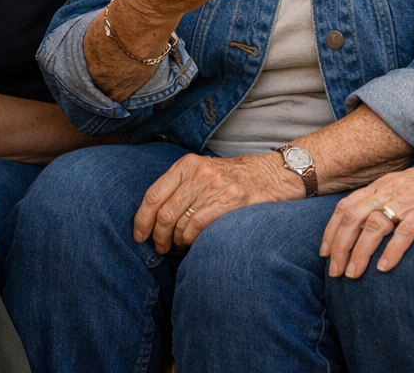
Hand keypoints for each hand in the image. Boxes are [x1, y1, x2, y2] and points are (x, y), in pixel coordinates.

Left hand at [132, 152, 297, 253]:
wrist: (274, 175)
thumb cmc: (235, 179)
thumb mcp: (204, 172)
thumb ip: (180, 188)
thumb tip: (152, 218)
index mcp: (188, 164)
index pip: (153, 195)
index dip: (142, 220)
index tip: (139, 235)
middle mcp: (200, 173)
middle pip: (164, 213)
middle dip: (158, 236)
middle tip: (160, 248)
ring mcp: (216, 185)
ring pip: (179, 222)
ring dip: (175, 241)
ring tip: (179, 246)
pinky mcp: (232, 200)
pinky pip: (198, 227)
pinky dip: (191, 241)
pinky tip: (193, 243)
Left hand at [320, 154, 413, 277]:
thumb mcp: (410, 188)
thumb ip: (390, 201)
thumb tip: (368, 225)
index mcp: (386, 184)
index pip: (347, 205)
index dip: (331, 230)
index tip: (324, 253)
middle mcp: (394, 188)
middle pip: (354, 216)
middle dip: (340, 246)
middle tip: (335, 272)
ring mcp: (412, 197)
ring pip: (375, 224)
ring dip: (360, 252)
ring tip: (354, 274)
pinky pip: (406, 231)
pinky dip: (392, 251)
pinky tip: (384, 268)